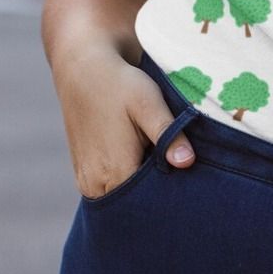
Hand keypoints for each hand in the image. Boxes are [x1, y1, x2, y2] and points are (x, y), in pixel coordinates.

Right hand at [51, 45, 196, 199]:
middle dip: (155, 197)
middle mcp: (95, 185)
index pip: (147, 204)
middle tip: (180, 179)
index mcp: (113, 173)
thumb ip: (168, 134)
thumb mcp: (148, 103)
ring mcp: (86, 181)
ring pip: (122, 196)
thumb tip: (187, 162)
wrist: (84, 69)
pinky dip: (127, 180)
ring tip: (162, 168)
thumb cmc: (119, 84)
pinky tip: (143, 162)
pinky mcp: (83, 172)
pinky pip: (110, 187)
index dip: (169, 197)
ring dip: (141, 187)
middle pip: (133, 205)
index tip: (188, 189)